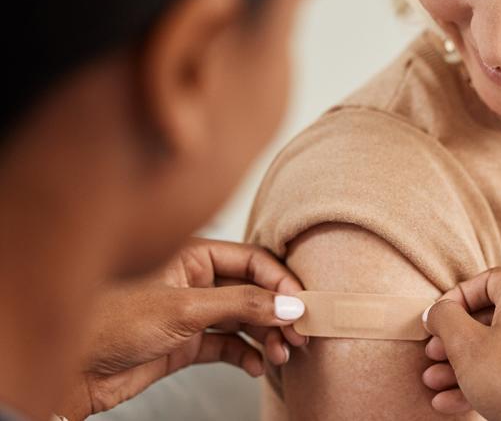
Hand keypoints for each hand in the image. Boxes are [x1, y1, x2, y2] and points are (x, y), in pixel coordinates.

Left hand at [58, 238, 306, 418]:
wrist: (70, 372)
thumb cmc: (110, 324)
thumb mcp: (184, 309)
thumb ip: (241, 304)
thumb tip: (288, 303)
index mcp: (191, 254)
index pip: (252, 259)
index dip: (281, 280)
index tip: (302, 303)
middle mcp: (195, 280)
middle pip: (252, 290)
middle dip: (278, 312)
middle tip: (299, 334)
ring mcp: (191, 312)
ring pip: (244, 319)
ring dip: (267, 336)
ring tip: (282, 353)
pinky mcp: (186, 343)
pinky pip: (228, 345)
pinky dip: (246, 355)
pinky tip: (257, 365)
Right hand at [421, 268, 500, 420]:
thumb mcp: (466, 346)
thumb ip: (445, 319)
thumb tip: (437, 311)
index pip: (487, 280)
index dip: (457, 296)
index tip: (437, 318)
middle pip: (490, 317)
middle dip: (454, 338)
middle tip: (432, 353)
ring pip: (498, 349)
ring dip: (461, 365)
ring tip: (434, 382)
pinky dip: (484, 381)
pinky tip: (450, 403)